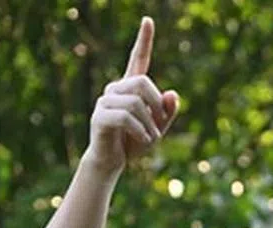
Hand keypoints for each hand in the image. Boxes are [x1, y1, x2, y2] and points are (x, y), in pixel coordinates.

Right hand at [87, 18, 178, 174]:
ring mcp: (105, 102)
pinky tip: (145, 141)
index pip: (137, 59)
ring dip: (150, 124)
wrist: (111, 162)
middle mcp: (115, 89)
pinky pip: (125, 117)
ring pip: (135, 102)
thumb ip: (167, 113)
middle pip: (142, 82)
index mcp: (130, 88)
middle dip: (157, 104)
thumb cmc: (133, 144)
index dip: (144, 41)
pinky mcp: (100, 117)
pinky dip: (140, 131)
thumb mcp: (157, 129)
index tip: (148, 20)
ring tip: (152, 139)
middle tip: (161, 126)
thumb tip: (172, 94)